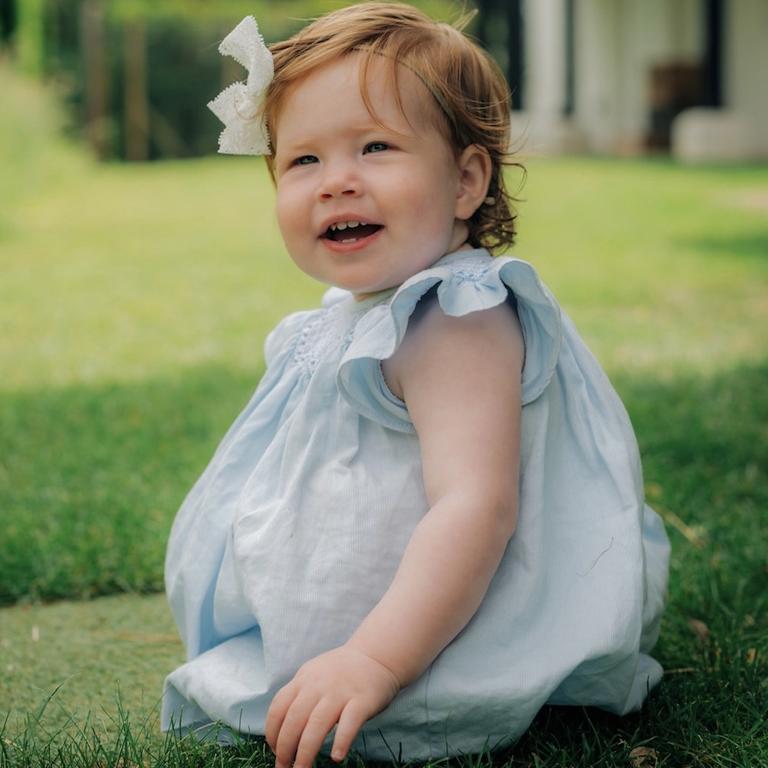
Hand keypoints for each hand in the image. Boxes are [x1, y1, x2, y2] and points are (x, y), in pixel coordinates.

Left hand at [265, 644, 400, 767]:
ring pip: (317, 724)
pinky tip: (336, 757)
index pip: (279, 708)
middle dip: (286, 748)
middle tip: (284, 767)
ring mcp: (340, 692)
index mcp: (304, 679)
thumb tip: (280, 731)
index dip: (273, 733)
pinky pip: (349, 723)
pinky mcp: (362, 701)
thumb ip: (298, 695)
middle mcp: (319, 685)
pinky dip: (342, 741)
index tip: (275, 751)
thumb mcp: (313, 674)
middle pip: (295, 719)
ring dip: (306, 752)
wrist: (376, 656)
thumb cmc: (341, 671)